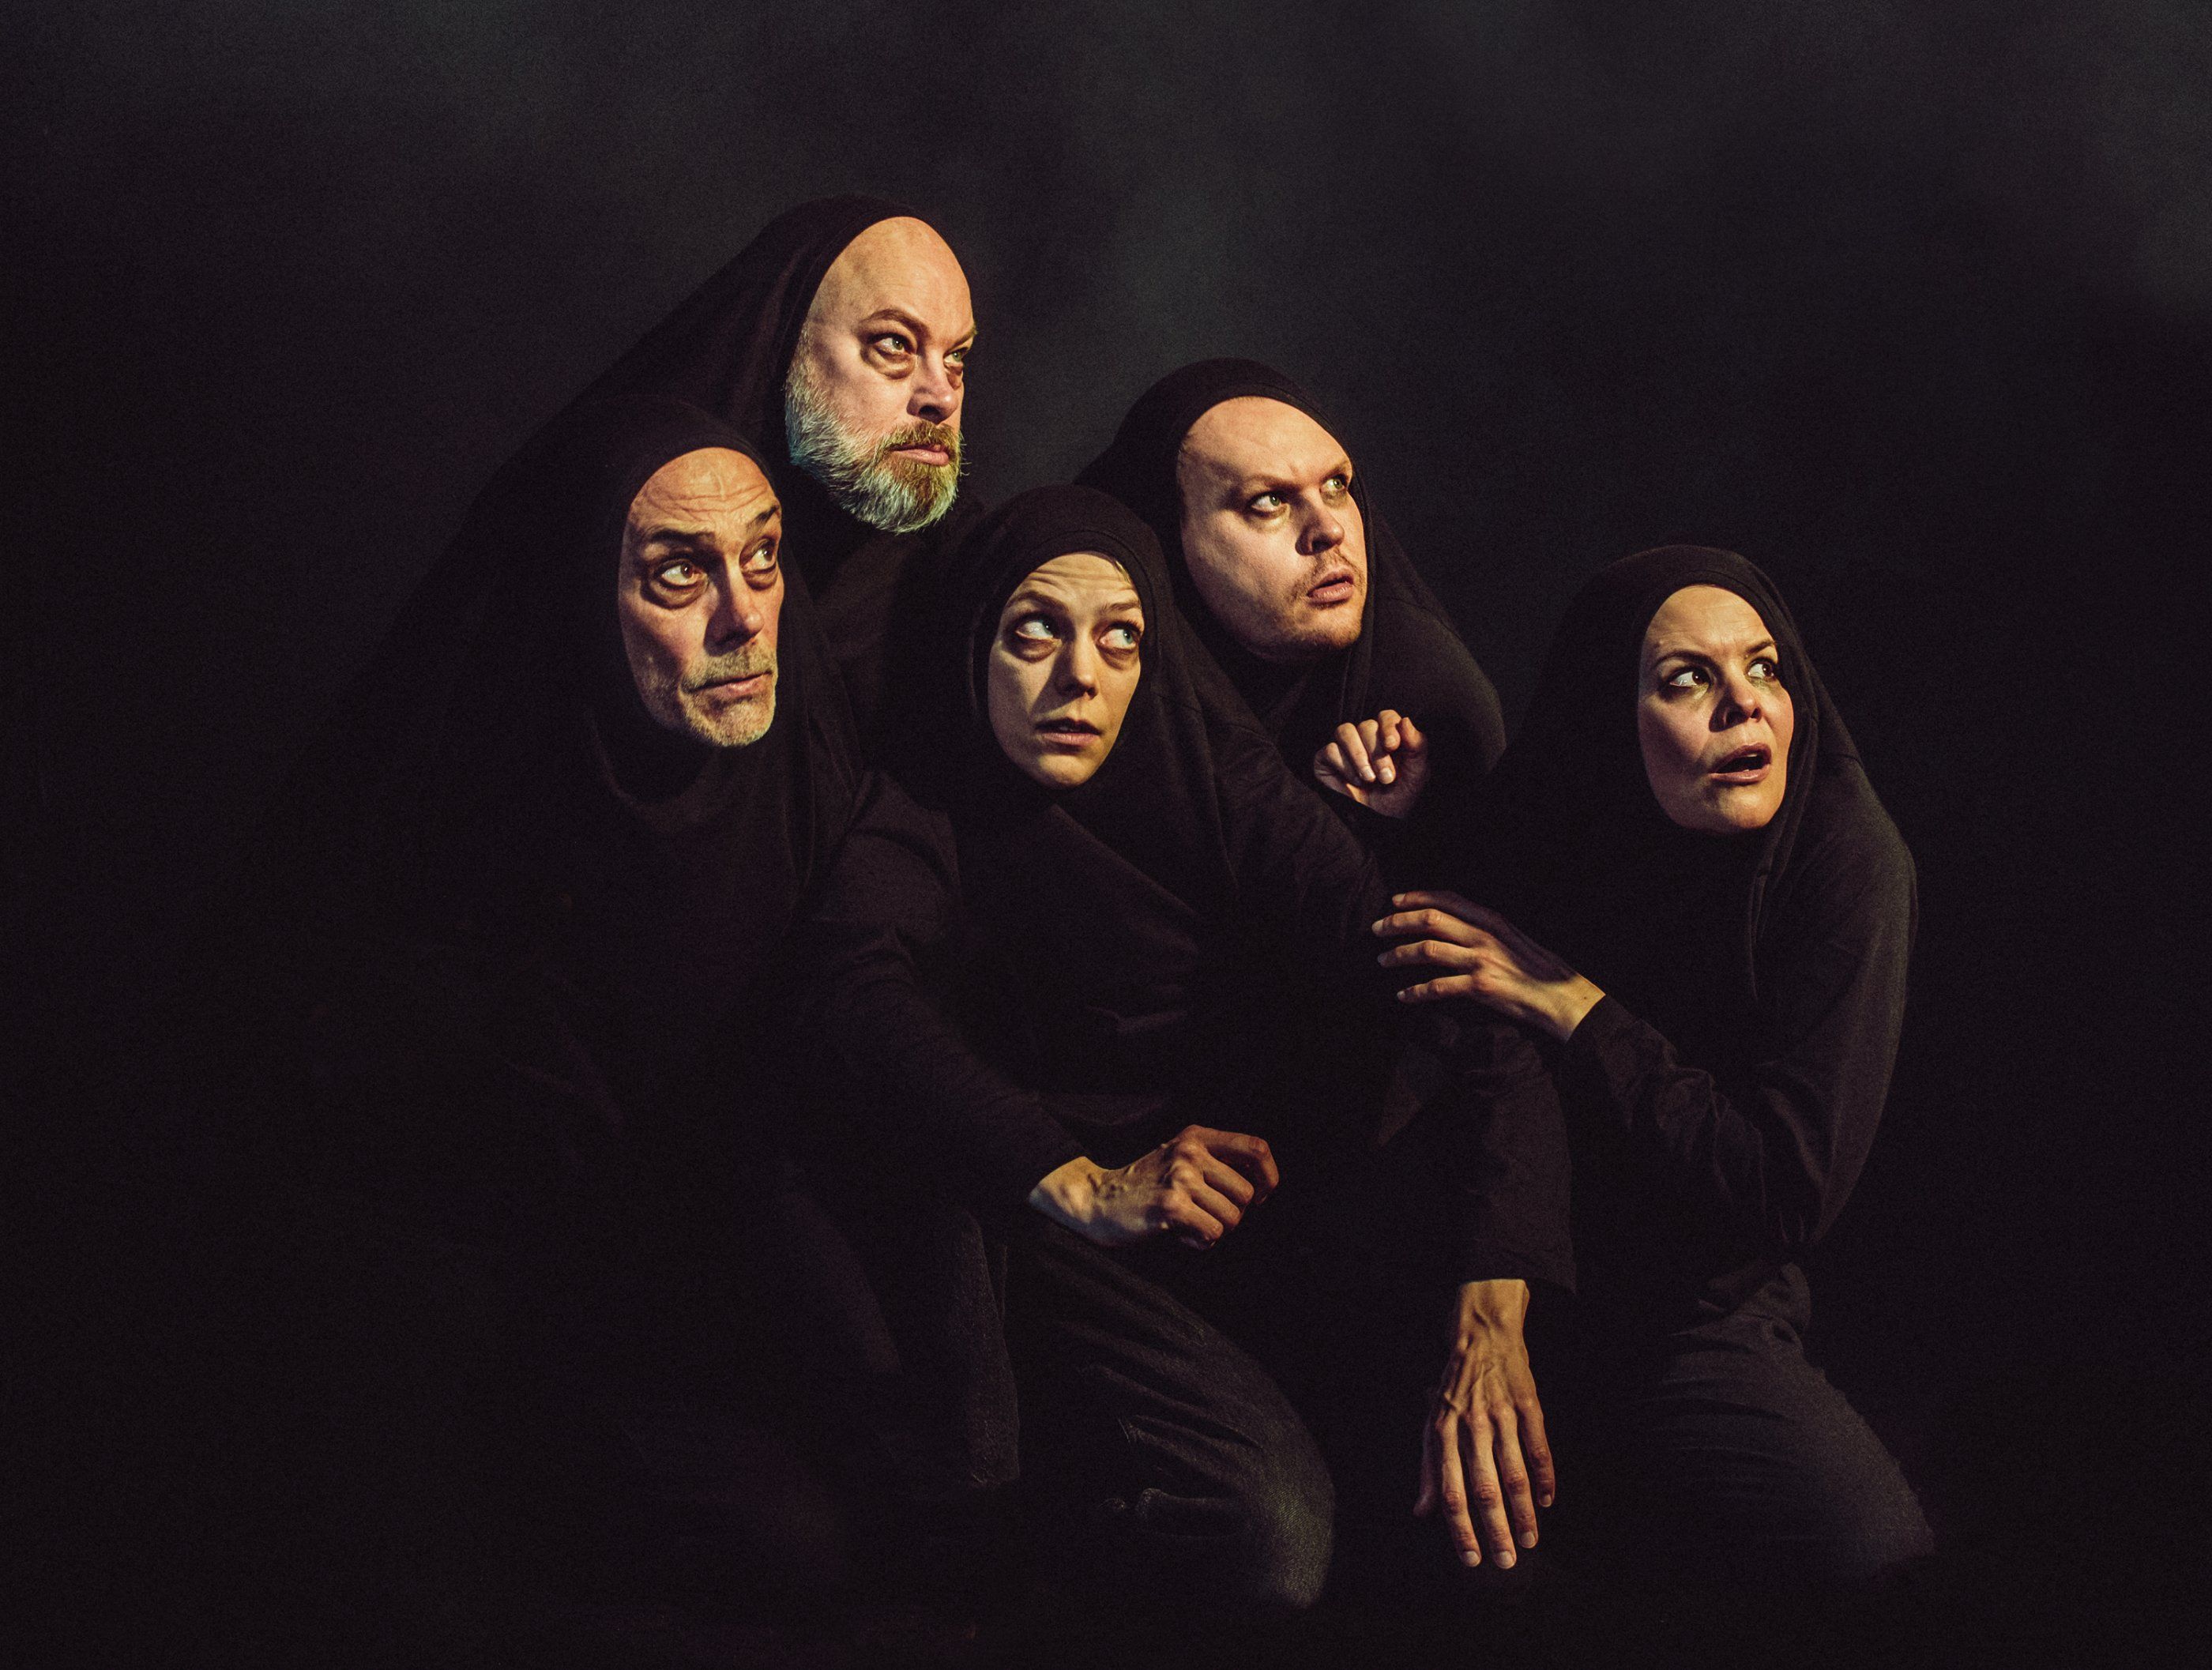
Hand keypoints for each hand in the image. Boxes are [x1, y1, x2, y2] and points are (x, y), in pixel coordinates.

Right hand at [1028, 1126, 1279, 1250]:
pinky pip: (1213, 1233)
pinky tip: (1180, 1236)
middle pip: (1245, 1193)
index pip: (1256, 1148)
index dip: (1268, 1176)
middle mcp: (1190, 1153)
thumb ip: (1215, 1163)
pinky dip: (1200, 1242)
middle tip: (1207, 1217)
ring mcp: (1179, 1178)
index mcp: (1196, 1137)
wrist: (1096, 1200)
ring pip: (1231, 1218)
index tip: (1259, 1196)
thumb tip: (1259, 1189)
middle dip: (1233, 1214)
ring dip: (1214, 1230)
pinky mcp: (1171, 1206)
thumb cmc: (1145, 1186)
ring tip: (1188, 1225)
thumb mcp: (1179, 1159)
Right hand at [1314, 709, 1429, 818]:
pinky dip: (1345, 766)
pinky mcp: (1326, 760)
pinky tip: (1355, 782)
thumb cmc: (1399, 797)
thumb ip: (1417, 746)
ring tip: (1369, 779)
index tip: (1392, 745)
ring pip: (1345, 731)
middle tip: (1385, 778)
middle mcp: (1365, 739)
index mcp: (1388, 737)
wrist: (1379, 823)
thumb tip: (1405, 720)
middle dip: (1377, 753)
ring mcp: (1344, 748)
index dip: (1388, 726)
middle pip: (1366, 725)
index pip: (1386, 716)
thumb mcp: (1417, 774)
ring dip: (1359, 755)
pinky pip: (1331, 750)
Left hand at [1372, 890, 1604, 1042]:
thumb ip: (1487, 928)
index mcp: (1492, 920)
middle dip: (1397, 922)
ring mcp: (1481, 960)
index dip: (1417, 898)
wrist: (1562, 997)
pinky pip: (1437, 987)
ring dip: (1399, 955)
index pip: (1447, 900)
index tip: (1395, 902)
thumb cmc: (1539, 968)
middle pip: (1429, 920)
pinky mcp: (1480, 987)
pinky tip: (1402, 996)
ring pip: (1427, 950)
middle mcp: (1484, 935)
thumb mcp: (1515, 937)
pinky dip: (1415, 991)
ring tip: (1382, 960)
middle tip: (1377, 929)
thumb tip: (1459, 924)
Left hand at [1415, 1279, 1554, 1569]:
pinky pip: (1538, 1447)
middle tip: (1507, 1561)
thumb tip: (1422, 1512)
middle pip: (1483, 1488)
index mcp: (1442, 1433)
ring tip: (1530, 1539)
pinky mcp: (1528, 1404)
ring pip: (1514, 1473)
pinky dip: (1545, 1477)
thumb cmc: (1453, 1388)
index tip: (1471, 1559)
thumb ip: (1428, 1469)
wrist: (1481, 1336)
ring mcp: (1501, 1415)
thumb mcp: (1431, 1424)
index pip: (1450, 1491)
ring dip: (1523, 1511)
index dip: (1460, 1528)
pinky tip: (1548, 1500)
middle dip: (1495, 1530)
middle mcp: (1470, 1426)